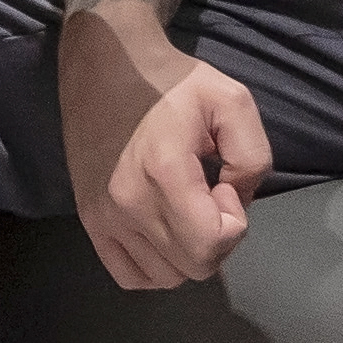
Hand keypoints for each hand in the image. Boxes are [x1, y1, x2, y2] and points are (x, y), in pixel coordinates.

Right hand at [62, 15, 268, 289]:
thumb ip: (253, 157)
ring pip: (165, 277)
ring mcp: (103, 216)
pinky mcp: (89, 221)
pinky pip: (130, 275)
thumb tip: (235, 202)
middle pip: (193, 267)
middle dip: (215, 237)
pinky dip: (155, 265)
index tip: (223, 185)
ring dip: (187, 252)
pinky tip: (163, 231)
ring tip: (184, 208)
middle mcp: (128, 203)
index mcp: (164, 172)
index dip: (234, 222)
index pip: (211, 245)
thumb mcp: (233, 101)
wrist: (106, 65)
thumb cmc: (171, 82)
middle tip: (208, 194)